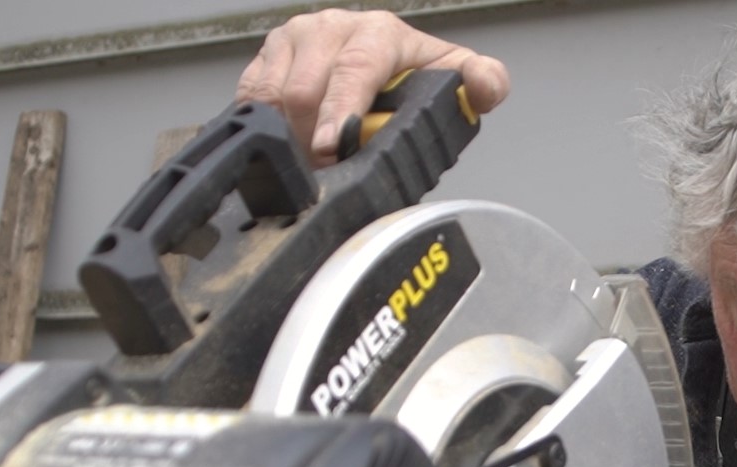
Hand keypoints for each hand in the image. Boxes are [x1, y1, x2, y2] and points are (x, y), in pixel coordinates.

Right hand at [237, 9, 509, 164]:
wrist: (376, 69)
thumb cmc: (410, 79)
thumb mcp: (451, 80)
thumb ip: (483, 83)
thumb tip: (485, 85)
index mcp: (378, 33)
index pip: (354, 69)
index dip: (340, 110)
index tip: (330, 145)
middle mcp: (333, 28)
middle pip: (305, 86)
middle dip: (310, 134)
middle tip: (323, 167)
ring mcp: (295, 39)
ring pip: (272, 93)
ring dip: (287, 134)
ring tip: (310, 155)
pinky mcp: (266, 56)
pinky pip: (250, 96)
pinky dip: (264, 126)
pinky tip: (287, 139)